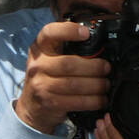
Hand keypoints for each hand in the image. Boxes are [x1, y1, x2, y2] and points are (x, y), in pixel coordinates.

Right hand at [14, 20, 109, 134]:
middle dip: (93, 67)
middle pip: (69, 63)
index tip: (86, 33)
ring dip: (96, 85)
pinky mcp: (48, 103)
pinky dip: (91, 101)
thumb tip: (97, 47)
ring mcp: (40, 85)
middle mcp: (37, 66)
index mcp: (39, 48)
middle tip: (106, 68)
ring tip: (105, 85)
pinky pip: (75, 101)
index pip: (49, 33)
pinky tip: (100, 100)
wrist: (31, 107)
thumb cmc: (46, 79)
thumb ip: (65, 49)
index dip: (68, 30)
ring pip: (74, 84)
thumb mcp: (49, 59)